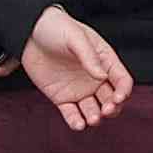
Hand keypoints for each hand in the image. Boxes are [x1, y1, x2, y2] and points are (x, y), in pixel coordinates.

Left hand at [21, 6, 134, 128]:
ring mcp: (79, 89)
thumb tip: (101, 76)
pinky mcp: (62, 98)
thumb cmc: (56, 28)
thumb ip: (89, 56)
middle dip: (112, 107)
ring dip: (96, 117)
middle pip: (111, 98)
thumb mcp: (75, 37)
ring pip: (94, 110)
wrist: (29, 33)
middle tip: (106, 110)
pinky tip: (79, 125)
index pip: (121, 79)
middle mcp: (95, 78)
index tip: (118, 98)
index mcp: (104, 60)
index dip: (124, 90)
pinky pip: (72, 114)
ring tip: (92, 119)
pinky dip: (76, 122)